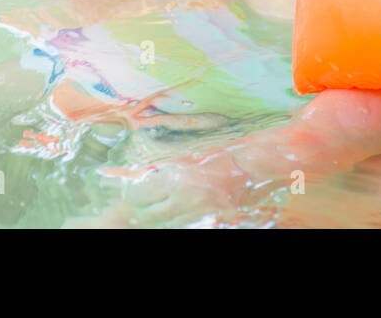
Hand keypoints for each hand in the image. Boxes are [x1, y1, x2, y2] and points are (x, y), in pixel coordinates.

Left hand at [89, 149, 264, 226]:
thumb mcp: (188, 160)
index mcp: (174, 176)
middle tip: (141, 207)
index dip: (134, 196)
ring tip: (160, 209)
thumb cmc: (216, 158)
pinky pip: (182, 224)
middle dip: (143, 210)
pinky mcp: (206, 219)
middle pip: (149, 213)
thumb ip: (167, 171)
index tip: (133, 195)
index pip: (140, 193)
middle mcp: (181, 195)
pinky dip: (176, 219)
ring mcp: (194, 210)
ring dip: (160, 216)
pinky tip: (177, 212)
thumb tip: (145, 177)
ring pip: (165, 222)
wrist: (247, 167)